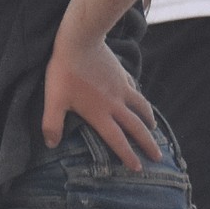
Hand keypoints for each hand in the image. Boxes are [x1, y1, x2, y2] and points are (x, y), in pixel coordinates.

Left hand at [42, 34, 159, 171]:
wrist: (80, 40)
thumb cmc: (64, 71)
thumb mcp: (54, 100)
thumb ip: (52, 124)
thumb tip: (51, 144)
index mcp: (100, 114)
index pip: (117, 140)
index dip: (128, 155)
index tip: (138, 167)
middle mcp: (115, 104)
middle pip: (136, 127)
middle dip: (148, 144)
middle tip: (158, 157)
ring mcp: (121, 87)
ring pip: (141, 107)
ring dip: (149, 120)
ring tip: (154, 129)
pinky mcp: (121, 73)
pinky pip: (134, 89)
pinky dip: (139, 98)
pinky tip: (139, 99)